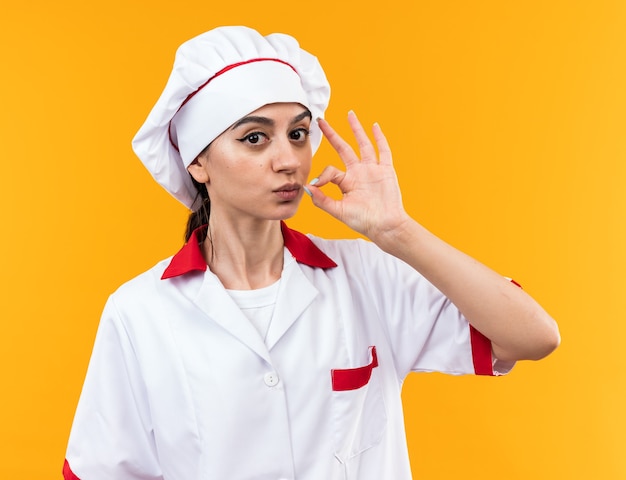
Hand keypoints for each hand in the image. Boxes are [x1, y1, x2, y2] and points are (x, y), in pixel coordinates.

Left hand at [306, 111, 410, 242]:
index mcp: (346, 182)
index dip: (322, 174)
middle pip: (343, 148)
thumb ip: (322, 200)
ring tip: (349, 114)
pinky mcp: (386, 170)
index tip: (316, 183)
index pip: (330, 169)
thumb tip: (306, 187)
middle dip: (332, 135)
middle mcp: (358, 173)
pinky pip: (383, 151)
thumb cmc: (363, 221)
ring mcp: (372, 170)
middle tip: (321, 121)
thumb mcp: (339, 211)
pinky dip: (379, 138)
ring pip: (362, 144)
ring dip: (356, 129)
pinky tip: (374, 126)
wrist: (385, 226)